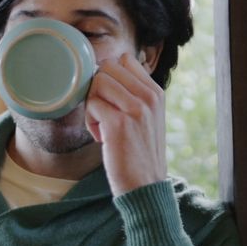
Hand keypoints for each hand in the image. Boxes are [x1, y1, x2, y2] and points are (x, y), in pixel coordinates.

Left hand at [85, 52, 166, 196]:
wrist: (145, 186)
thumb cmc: (139, 153)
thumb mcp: (147, 117)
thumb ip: (134, 94)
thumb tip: (105, 73)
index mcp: (155, 92)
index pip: (125, 60)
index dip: (110, 77)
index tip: (111, 99)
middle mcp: (148, 96)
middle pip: (108, 68)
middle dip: (98, 89)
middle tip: (104, 113)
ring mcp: (135, 108)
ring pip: (97, 83)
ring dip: (93, 104)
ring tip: (103, 126)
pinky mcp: (118, 123)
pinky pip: (92, 105)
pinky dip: (91, 122)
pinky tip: (102, 138)